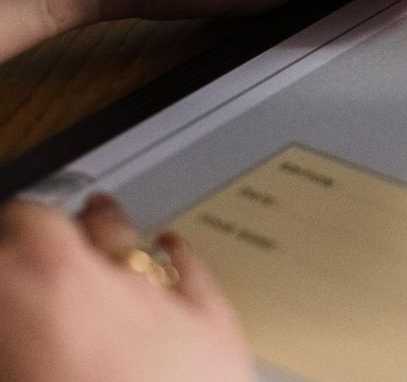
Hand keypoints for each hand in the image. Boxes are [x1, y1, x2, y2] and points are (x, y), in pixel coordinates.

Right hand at [0, 196, 252, 381]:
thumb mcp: (14, 364)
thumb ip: (13, 347)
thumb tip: (14, 344)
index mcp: (21, 296)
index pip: (7, 241)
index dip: (3, 252)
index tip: (2, 262)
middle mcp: (88, 282)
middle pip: (48, 227)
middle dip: (28, 232)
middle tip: (18, 243)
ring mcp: (155, 296)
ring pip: (121, 236)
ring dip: (99, 226)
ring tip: (89, 214)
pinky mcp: (213, 323)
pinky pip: (190, 271)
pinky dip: (175, 254)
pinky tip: (171, 244)